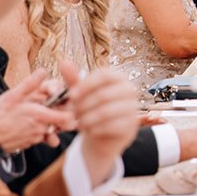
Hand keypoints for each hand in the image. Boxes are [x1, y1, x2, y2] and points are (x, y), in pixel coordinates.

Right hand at [0, 70, 71, 152]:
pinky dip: (36, 129)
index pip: (68, 116)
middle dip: (56, 112)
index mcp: (40, 116)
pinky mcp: (29, 144)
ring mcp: (35, 138)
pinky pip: (39, 136)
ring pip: (50, 129)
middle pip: (60, 122)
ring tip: (32, 113)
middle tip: (47, 104)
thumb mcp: (12, 96)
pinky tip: (26, 123)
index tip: (63, 101)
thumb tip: (44, 71)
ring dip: (45, 121)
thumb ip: (30, 84)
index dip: (69, 109)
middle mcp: (41, 129)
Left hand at [60, 64, 140, 186]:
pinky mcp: (131, 124)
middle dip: (83, 106)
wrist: (105, 133)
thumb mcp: (82, 93)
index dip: (86, 85)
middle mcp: (129, 90)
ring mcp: (132, 107)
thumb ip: (73, 79)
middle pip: (103, 95)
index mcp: (118, 77)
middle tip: (73, 113)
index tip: (72, 95)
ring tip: (79, 122)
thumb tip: (64, 62)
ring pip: (105, 112)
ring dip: (87, 119)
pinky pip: (110, 126)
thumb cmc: (92, 108)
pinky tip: (90, 130)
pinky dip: (95, 129)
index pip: (104, 75)